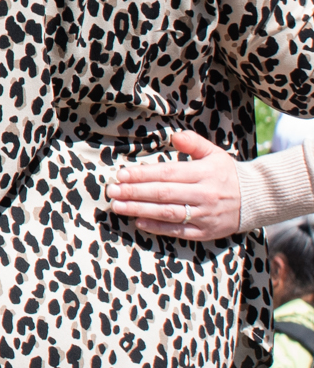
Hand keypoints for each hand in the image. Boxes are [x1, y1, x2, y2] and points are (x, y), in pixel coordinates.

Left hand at [106, 129, 244, 241]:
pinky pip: (180, 231)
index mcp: (204, 173)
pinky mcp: (207, 231)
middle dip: (135, 192)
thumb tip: (174, 136)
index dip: (142, 174)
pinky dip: (158, 228)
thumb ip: (194, 142)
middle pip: (164, 194)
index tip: (120, 174)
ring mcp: (205, 215)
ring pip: (169, 213)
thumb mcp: (214, 153)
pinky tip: (139, 222)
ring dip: (140, 210)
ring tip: (118, 206)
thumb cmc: (226, 173)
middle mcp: (204, 194)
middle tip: (112, 191)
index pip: (167, 174)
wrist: (256, 199)